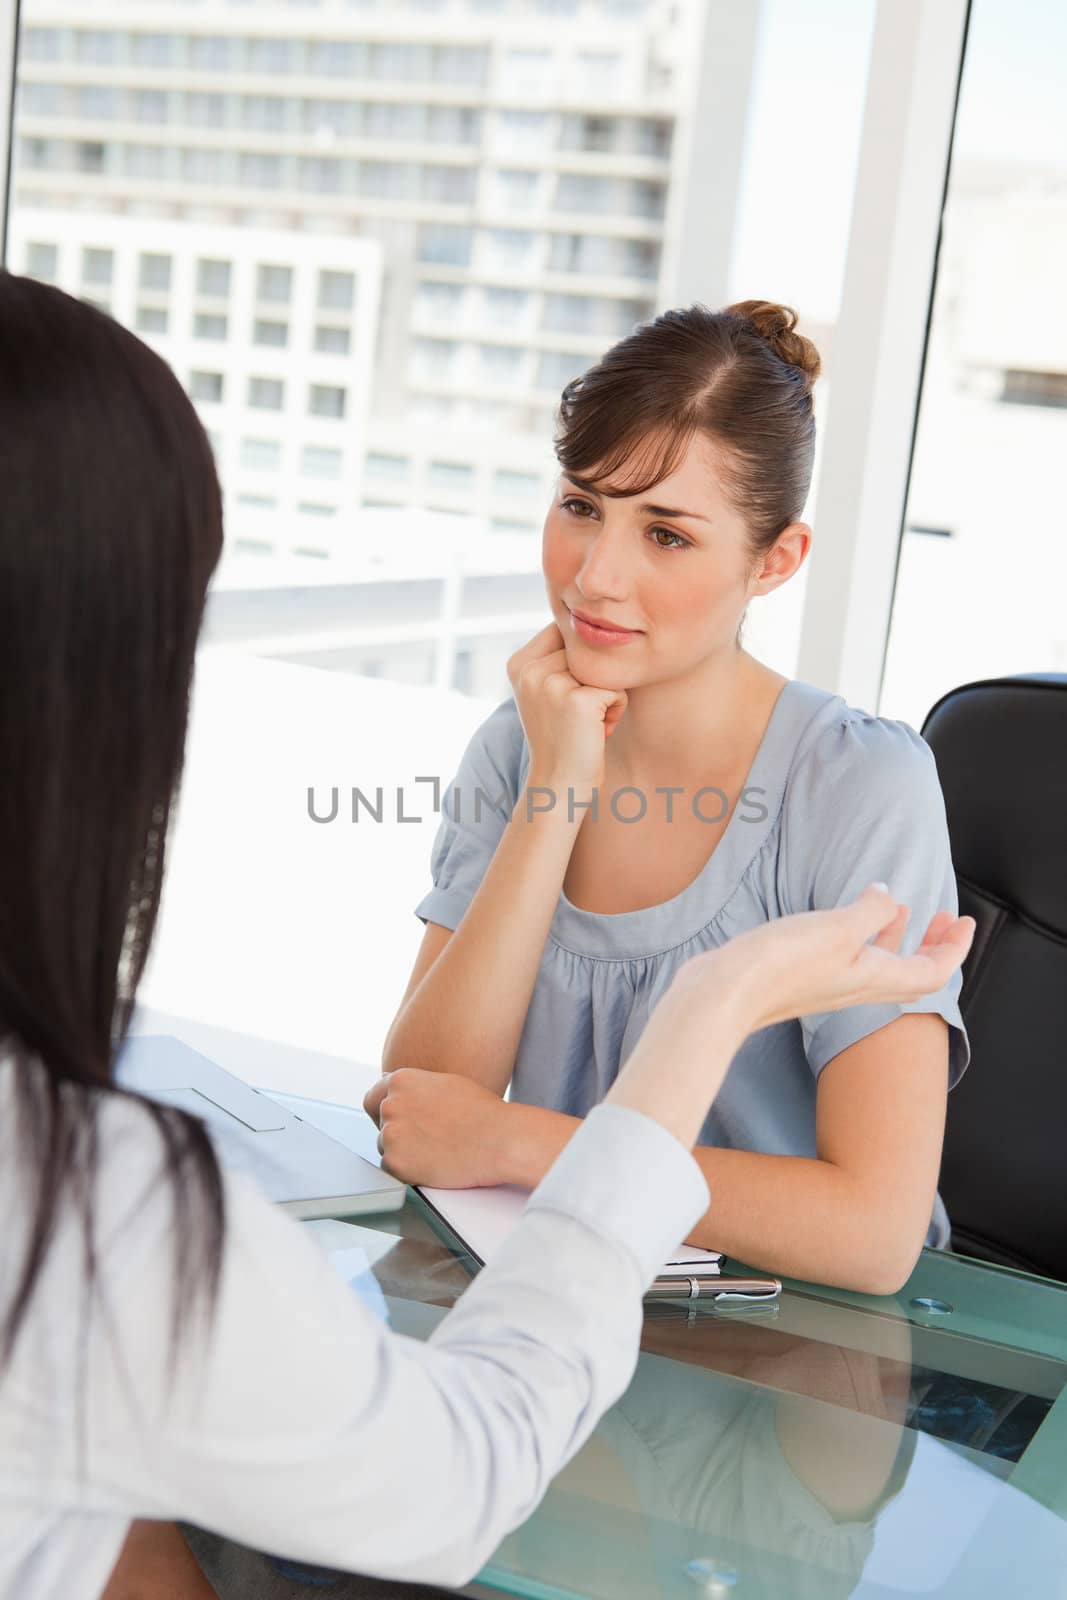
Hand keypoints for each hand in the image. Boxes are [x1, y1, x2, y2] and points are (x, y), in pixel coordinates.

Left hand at [362, 1068, 510, 1187]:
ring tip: (435, 1151)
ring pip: (386, 1146)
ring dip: (403, 1151)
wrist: (498, 1139)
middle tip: (418, 1139)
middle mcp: (391, 1104)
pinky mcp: (395, 1162)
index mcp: (402, 1081)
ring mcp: (391, 1134)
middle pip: (379, 1122)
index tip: (396, 1120)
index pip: (374, 1096)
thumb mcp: (445, 1084)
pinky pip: (392, 1169)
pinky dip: (407, 1170)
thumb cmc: (482, 1112)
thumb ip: (417, 1088)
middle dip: (395, 1130)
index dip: (384, 1110)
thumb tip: (402, 1092)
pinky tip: (432, 1163)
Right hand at [506, 622, 627, 795]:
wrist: (559, 785)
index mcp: (518, 663)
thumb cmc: (562, 738)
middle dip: (594, 682)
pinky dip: (616, 711)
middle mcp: (529, 669)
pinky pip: (617, 690)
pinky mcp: (577, 700)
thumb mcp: (547, 691)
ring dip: (606, 696)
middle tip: (578, 716)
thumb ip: (557, 656)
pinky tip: (596, 732)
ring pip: (604, 669)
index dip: (580, 663)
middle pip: (587, 651)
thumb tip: (590, 616)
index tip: (566, 699)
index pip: (565, 632)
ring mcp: (551, 683)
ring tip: (586, 724)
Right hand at [665, 885, 974, 1035]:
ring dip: (897, 936)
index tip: (965, 920)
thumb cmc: (781, 964)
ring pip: (880, 964)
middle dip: (932, 944)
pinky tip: (847, 918)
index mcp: (874, 979)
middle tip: (942, 917)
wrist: (725, 994)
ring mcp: (829, 985)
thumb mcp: (838, 927)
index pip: (932, 970)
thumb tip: (888, 895)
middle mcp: (856, 987)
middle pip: (910, 972)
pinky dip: (862, 936)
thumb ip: (870, 910)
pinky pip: (849, 958)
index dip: (954, 947)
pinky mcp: (803, 978)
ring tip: (902, 909)